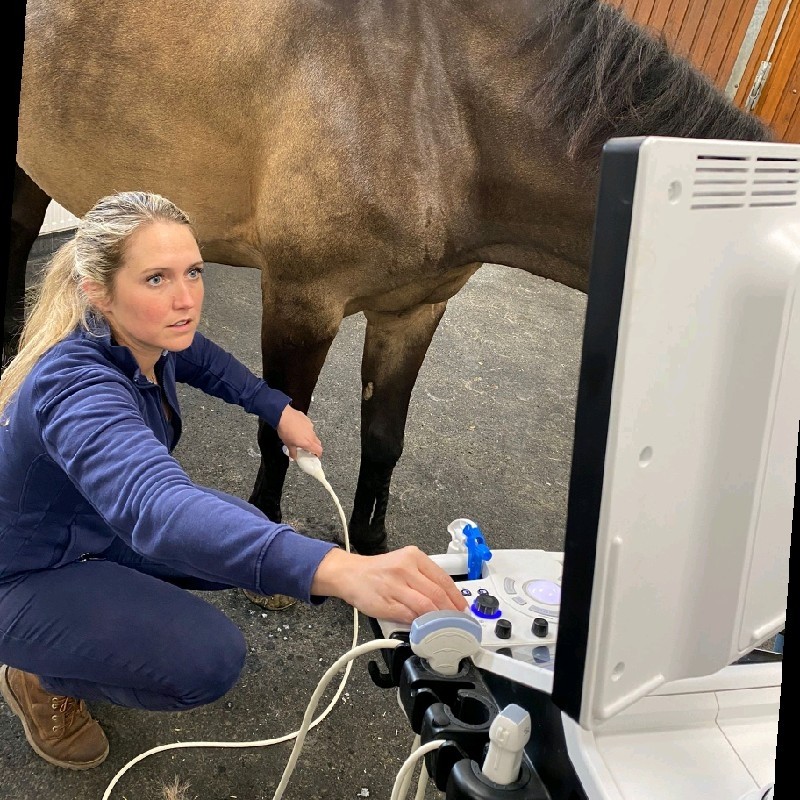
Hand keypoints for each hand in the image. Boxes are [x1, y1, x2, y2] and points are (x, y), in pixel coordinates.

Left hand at [276, 405, 322, 458]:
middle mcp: (312, 435)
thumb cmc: (286, 431)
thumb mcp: (288, 444)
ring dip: (309, 437)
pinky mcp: (307, 419)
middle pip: (318, 443)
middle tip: (307, 448)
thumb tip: (294, 457)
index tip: (314, 455)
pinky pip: (309, 426)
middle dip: (314, 446)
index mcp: (308, 442)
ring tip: (300, 437)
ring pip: (313, 434)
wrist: (283, 416)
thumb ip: (293, 452)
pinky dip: (305, 429)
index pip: (319, 450)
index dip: (318, 454)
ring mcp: (310, 426)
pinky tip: (298, 428)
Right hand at [311, 546, 468, 623]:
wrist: (349, 574)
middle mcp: (405, 568)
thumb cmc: (380, 571)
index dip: (456, 597)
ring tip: (444, 627)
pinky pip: (407, 615)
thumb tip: (447, 601)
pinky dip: (418, 623)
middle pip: (436, 593)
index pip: (443, 579)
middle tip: (457, 622)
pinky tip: (423, 627)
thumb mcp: (405, 564)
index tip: (463, 609)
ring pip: (424, 606)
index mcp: (414, 557)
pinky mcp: (384, 603)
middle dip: (450, 611)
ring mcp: (394, 586)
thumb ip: (424, 579)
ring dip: (437, 619)